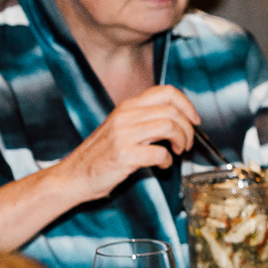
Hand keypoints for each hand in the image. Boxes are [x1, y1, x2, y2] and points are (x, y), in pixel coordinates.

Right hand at [55, 86, 199, 203]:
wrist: (73, 176)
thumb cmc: (100, 155)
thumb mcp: (120, 127)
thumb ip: (144, 118)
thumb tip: (179, 118)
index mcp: (127, 107)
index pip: (166, 91)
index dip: (187, 105)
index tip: (194, 120)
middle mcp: (125, 116)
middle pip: (173, 110)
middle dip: (188, 128)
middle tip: (186, 143)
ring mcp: (123, 135)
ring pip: (169, 126)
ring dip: (181, 140)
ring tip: (177, 152)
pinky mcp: (124, 155)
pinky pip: (159, 153)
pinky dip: (167, 161)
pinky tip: (162, 165)